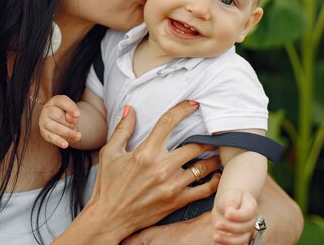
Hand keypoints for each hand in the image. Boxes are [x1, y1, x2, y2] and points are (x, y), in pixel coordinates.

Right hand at [38, 95, 80, 147]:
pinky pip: (51, 137)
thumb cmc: (67, 113)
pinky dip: (59, 141)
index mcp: (55, 101)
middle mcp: (46, 110)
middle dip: (70, 123)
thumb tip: (72, 118)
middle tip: (76, 125)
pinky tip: (66, 144)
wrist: (61, 121)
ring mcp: (43, 122)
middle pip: (59, 116)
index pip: (62, 102)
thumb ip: (73, 111)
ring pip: (56, 128)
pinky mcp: (44, 132)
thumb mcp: (72, 109)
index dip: (70, 108)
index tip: (78, 115)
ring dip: (68, 132)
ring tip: (78, 136)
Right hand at [83, 100, 221, 240]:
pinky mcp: (177, 201)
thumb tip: (130, 109)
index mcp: (145, 153)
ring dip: (212, 157)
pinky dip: (214, 181)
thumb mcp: (109, 153)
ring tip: (216, 151)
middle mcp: (161, 168)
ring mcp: (172, 186)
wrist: (109, 218)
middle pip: (194, 144)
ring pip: (203, 166)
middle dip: (206, 136)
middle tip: (212, 132)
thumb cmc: (107, 185)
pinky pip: (204, 189)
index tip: (193, 105)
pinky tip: (216, 174)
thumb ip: (123, 129)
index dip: (183, 110)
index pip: (168, 123)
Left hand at [212, 189, 257, 244]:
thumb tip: (229, 211)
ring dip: (228, 240)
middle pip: (245, 228)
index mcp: (252, 207)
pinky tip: (219, 241)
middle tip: (217, 225)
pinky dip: (227, 244)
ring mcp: (247, 231)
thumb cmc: (230, 198)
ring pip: (241, 240)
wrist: (229, 205)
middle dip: (230, 228)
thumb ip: (231, 202)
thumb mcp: (231, 195)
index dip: (237, 216)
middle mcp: (252, 221)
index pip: (247, 214)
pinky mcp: (240, 239)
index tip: (226, 214)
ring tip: (215, 237)